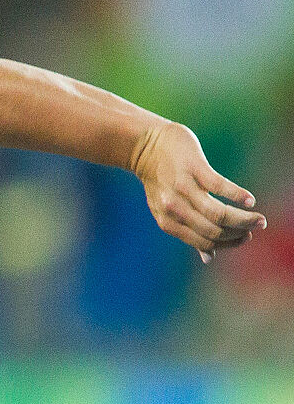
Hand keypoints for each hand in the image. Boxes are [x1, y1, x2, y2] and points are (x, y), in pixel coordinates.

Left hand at [130, 121, 267, 262]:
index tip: (245, 237)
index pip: (203, 240)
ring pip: (217, 213)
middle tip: (256, 227)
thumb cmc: (161, 179)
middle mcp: (172, 207)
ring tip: (257, 218)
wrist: (145, 145)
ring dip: (242, 219)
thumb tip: (209, 258)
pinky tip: (249, 200)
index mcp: (167, 221)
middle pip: (212, 230)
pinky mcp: (192, 167)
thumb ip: (189, 232)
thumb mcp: (167, 209)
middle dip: (238, 233)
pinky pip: (218, 185)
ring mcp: (182, 187)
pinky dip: (237, 195)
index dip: (228, 243)